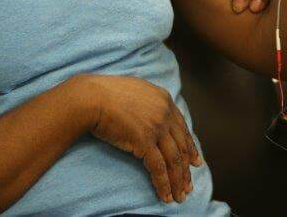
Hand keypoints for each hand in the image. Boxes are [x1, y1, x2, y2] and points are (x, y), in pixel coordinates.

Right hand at [81, 75, 201, 203]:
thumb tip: (154, 115)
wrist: (91, 97)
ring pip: (174, 160)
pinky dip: (164, 184)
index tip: (195, 163)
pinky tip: (166, 196)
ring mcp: (156, 127)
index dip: (190, 148)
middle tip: (188, 187)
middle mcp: (165, 113)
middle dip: (186, 170)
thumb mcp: (137, 91)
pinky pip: (159, 168)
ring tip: (180, 197)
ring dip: (178, 181)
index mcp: (164, 100)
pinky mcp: (144, 141)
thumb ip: (150, 103)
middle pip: (181, 147)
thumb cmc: (106, 94)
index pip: (182, 129)